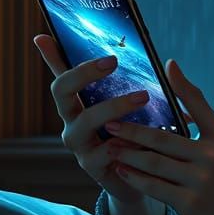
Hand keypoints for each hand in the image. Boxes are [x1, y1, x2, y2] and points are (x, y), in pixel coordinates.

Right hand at [33, 34, 194, 205]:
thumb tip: (167, 63)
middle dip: (85, 73)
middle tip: (113, 61)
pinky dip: (126, 141)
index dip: (50, 56)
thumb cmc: (137, 134)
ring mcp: (80, 144)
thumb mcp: (138, 107)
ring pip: (87, 120)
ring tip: (142, 96)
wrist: (142, 179)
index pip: (61, 75)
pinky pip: (105, 151)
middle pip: (62, 91)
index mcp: (78, 104)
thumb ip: (142, 87)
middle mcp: (72, 121)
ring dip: (114, 105)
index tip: (46, 36)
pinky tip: (145, 137)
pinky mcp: (93, 166)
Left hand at [105, 58, 213, 214]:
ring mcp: (200, 181)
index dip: (182, 85)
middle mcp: (211, 156)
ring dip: (127, 155)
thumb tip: (182, 89)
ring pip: (154, 163)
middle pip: (162, 138)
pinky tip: (120, 170)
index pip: (198, 105)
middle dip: (132, 130)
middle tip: (108, 122)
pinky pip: (155, 187)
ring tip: (108, 147)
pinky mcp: (189, 204)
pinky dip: (135, 178)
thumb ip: (203, 119)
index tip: (165, 65)